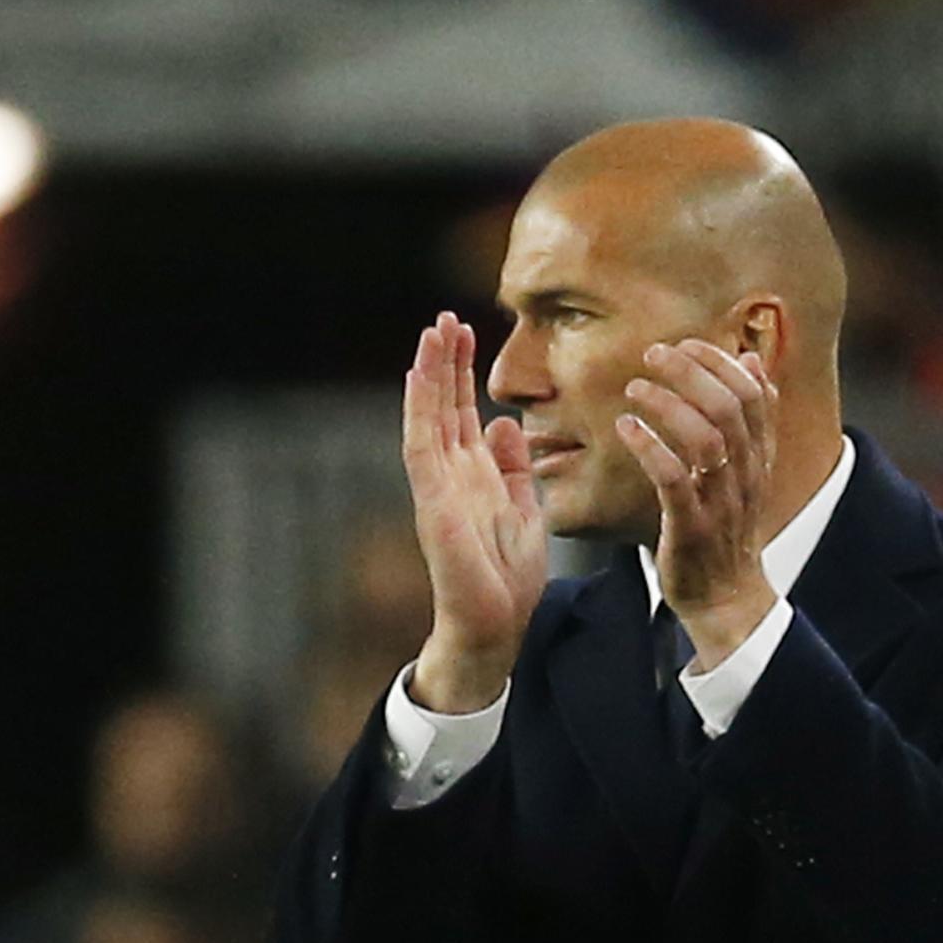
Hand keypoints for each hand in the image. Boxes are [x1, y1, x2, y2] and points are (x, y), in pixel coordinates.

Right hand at [402, 311, 547, 711]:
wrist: (493, 625)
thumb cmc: (506, 578)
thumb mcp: (523, 508)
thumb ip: (515, 467)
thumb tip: (505, 424)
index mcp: (473, 475)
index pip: (463, 412)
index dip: (463, 373)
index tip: (468, 332)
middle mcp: (450, 474)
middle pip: (443, 405)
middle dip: (446, 362)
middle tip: (447, 317)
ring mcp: (437, 484)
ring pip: (429, 415)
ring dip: (430, 372)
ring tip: (434, 330)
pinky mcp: (432, 498)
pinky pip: (421, 443)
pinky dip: (419, 407)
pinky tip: (419, 374)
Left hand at [616, 339, 777, 667]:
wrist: (727, 600)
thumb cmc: (726, 529)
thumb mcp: (746, 470)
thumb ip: (750, 420)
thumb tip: (751, 360)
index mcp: (759, 458)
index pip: (753, 393)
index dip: (720, 361)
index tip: (686, 343)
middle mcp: (745, 475)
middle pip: (729, 406)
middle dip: (691, 370)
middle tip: (654, 353)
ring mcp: (720, 502)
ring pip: (705, 438)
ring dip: (667, 404)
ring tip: (635, 387)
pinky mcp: (691, 527)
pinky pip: (673, 479)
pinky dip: (649, 447)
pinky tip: (626, 428)